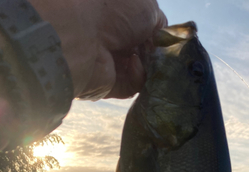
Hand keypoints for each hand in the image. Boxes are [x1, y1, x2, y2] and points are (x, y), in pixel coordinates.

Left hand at [31, 0, 166, 99]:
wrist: (81, 34)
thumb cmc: (114, 8)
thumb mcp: (147, 6)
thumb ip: (159, 23)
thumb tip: (161, 40)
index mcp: (119, 16)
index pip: (145, 30)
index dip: (159, 36)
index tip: (166, 39)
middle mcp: (113, 38)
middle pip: (145, 52)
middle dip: (156, 54)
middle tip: (161, 52)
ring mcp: (110, 62)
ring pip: (142, 71)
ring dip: (150, 66)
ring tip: (149, 58)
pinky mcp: (108, 84)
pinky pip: (132, 86)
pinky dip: (138, 76)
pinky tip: (133, 64)